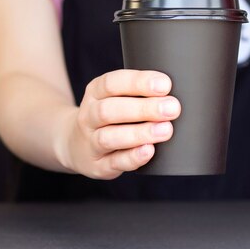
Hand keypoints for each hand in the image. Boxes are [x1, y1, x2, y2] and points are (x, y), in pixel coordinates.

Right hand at [58, 70, 180, 178]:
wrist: (75, 144)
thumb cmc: (108, 116)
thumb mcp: (114, 97)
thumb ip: (139, 92)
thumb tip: (173, 92)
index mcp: (95, 93)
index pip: (112, 83)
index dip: (138, 82)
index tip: (165, 84)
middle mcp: (88, 116)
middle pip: (109, 110)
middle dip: (143, 108)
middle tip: (172, 108)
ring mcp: (90, 142)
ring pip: (109, 137)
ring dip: (139, 133)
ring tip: (165, 130)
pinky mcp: (98, 166)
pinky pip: (114, 162)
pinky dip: (133, 157)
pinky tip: (149, 151)